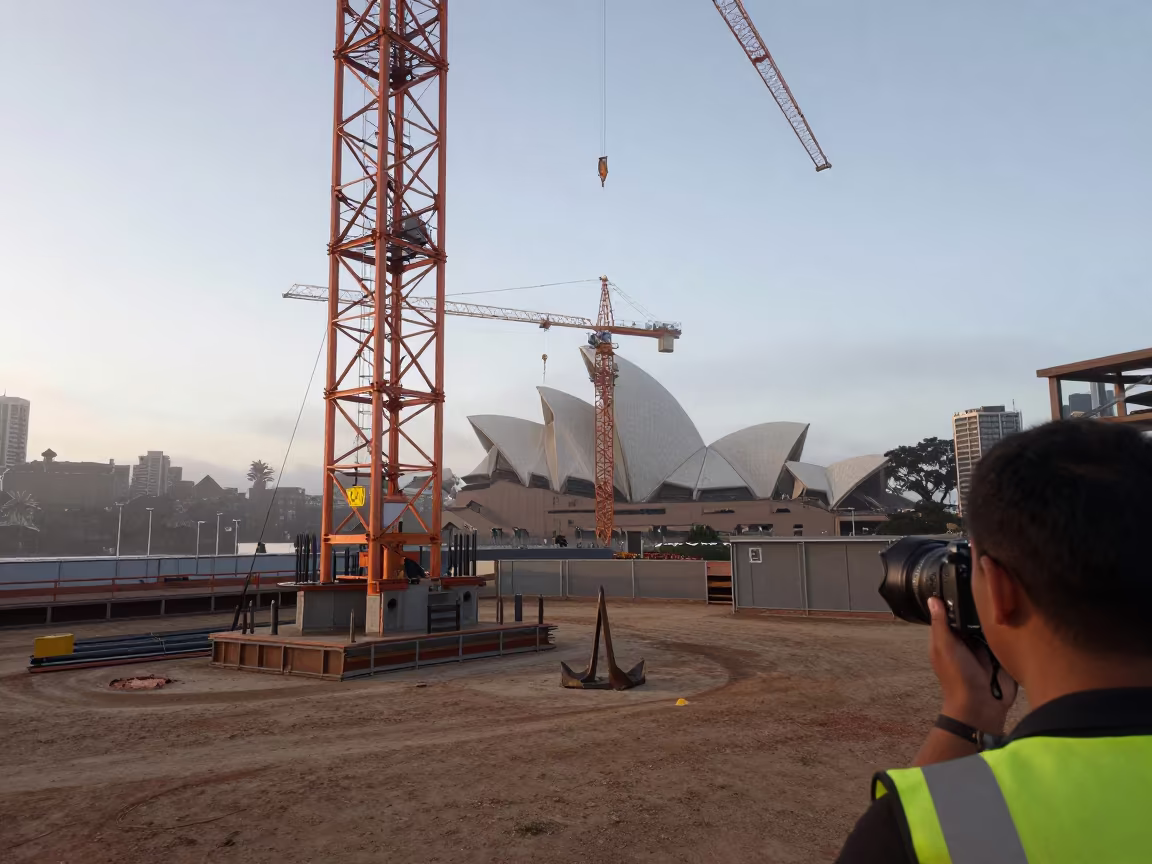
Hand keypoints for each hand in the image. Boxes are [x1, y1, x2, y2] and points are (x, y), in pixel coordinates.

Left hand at [928, 596, 1017, 733]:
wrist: (982, 705)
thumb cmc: (958, 676)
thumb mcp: (945, 647)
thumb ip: (941, 624)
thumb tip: (932, 599)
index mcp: (950, 637)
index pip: (952, 612)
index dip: (956, 598)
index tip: (966, 578)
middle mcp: (968, 639)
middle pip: (974, 616)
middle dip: (981, 605)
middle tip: (992, 584)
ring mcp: (986, 646)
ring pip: (991, 624)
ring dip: (997, 616)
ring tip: (1008, 592)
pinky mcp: (1003, 653)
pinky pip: (1006, 636)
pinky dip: (1010, 628)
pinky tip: (1020, 611)